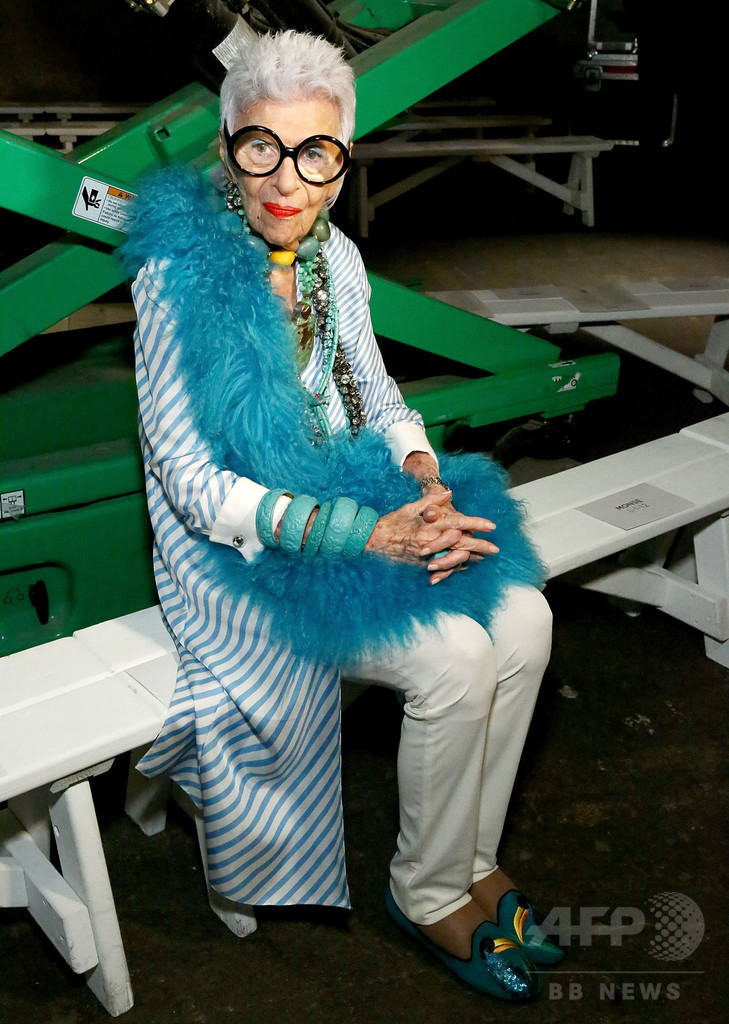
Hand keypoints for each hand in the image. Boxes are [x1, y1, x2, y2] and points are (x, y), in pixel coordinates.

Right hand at [365, 490, 498, 582]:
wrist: (370, 542)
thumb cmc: (389, 523)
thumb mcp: (409, 508)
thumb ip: (431, 502)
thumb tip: (449, 493)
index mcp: (428, 526)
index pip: (458, 523)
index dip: (476, 524)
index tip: (491, 525)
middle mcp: (429, 542)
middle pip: (461, 544)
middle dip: (480, 546)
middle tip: (496, 548)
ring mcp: (425, 556)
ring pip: (454, 559)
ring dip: (470, 558)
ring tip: (482, 557)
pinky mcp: (419, 566)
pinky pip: (441, 569)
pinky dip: (453, 567)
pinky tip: (463, 566)